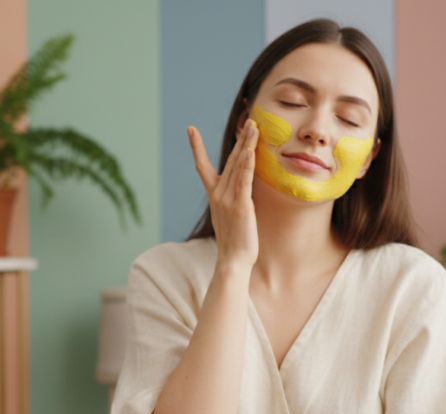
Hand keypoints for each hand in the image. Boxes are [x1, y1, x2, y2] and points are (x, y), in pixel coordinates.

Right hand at [188, 120, 259, 269]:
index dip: (196, 148)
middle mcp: (218, 194)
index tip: (190, 129)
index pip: (202, 166)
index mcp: (214, 196)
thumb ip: (232, 199)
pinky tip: (250, 152)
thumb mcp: (230, 216)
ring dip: (246, 145)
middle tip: (250, 121)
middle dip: (240, 139)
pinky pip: (243, 181)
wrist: (233, 260)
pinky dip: (246, 166)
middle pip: (229, 160)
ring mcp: (228, 199)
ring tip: (255, 128)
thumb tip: (239, 188)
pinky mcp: (240, 206)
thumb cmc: (235, 241)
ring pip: (238, 166)